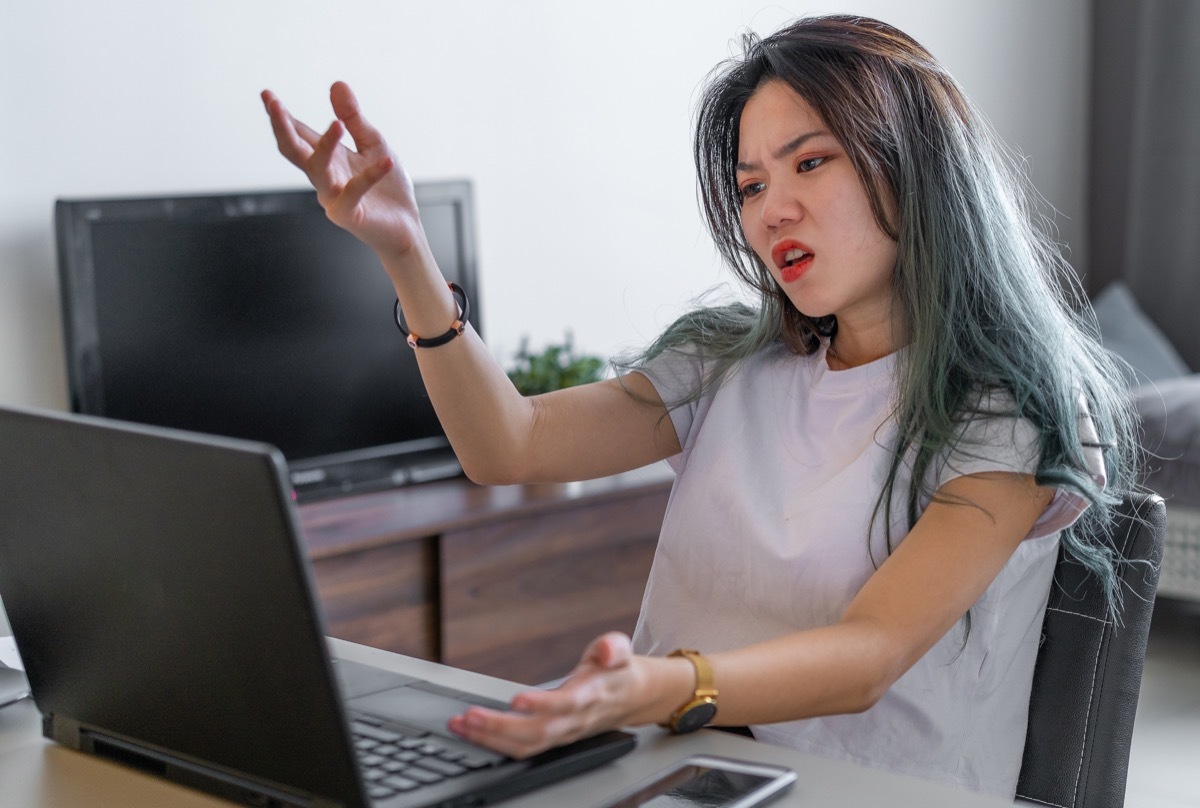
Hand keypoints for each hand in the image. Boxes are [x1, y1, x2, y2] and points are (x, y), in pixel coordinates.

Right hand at [261, 82, 422, 263]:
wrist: (406, 227)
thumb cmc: (388, 188)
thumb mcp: (373, 145)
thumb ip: (354, 119)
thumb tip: (336, 83)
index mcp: (328, 159)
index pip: (299, 135)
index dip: (282, 117)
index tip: (266, 94)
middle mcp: (324, 178)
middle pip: (294, 151)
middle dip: (282, 127)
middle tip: (272, 103)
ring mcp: (333, 197)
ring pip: (318, 170)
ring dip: (325, 146)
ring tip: (337, 124)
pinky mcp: (349, 215)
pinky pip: (355, 191)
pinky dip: (371, 175)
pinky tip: (388, 161)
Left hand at [448, 632, 652, 758]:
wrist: (630, 698)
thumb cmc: (617, 670)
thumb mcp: (620, 649)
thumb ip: (615, 647)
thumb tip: (608, 652)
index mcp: (591, 696)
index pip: (566, 704)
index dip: (542, 705)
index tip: (516, 700)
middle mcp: (574, 720)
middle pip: (538, 732)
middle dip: (501, 727)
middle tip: (470, 716)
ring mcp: (562, 733)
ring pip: (526, 746)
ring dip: (491, 739)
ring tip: (461, 725)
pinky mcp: (551, 739)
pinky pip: (522, 748)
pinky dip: (494, 743)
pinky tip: (471, 731)